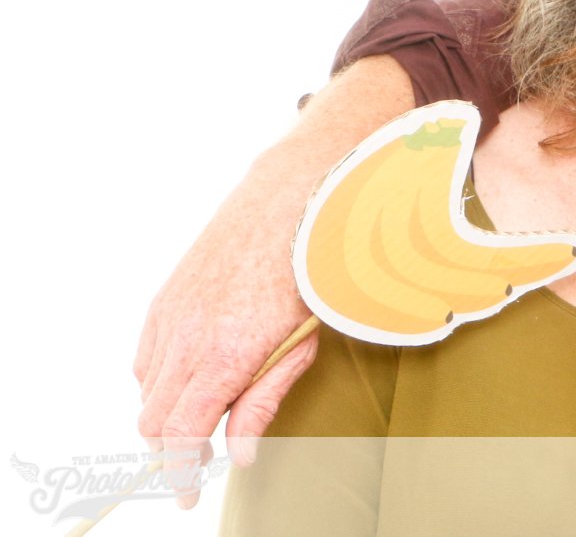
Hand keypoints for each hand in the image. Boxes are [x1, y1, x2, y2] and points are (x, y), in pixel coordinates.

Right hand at [133, 56, 415, 505]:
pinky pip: (146, 356)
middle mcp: (187, 336)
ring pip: (147, 390)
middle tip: (206, 455)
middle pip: (155, 420)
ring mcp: (170, 314)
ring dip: (170, 409)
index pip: (181, 435)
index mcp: (225, 353)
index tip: (189, 493)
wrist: (294, 196)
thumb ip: (266, 398)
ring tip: (212, 405)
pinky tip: (200, 368)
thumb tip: (241, 453)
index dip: (181, 471)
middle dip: (175, 446)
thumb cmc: (315, 271)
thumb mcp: (304, 343)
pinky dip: (163, 375)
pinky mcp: (165, 297)